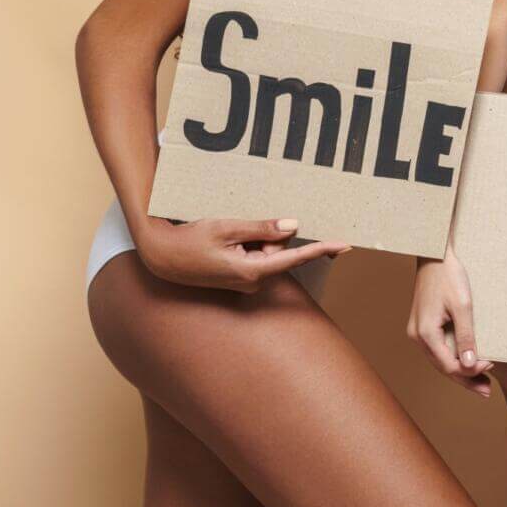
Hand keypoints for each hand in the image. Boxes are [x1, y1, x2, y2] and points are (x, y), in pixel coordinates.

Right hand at [138, 216, 347, 292]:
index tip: (345, 245)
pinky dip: (249, 242)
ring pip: (267, 250)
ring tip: (226, 234)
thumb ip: (261, 227)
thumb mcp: (227, 228)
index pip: (296, 257)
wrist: (161, 258)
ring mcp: (246, 280)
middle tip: (239, 227)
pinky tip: (227, 238)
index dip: (322, 248)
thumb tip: (293, 226)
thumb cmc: (190, 241)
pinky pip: (255, 254)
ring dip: (255, 237)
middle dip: (269, 233)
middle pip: (280, 249)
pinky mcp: (240, 276)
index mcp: (252, 270)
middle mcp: (253, 280)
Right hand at [406, 248, 493, 397]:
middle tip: (487, 392)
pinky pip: (438, 349)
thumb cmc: (448, 276)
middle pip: (443, 367)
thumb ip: (466, 336)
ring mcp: (417, 332)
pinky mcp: (422, 326)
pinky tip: (467, 361)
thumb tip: (470, 365)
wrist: (434, 254)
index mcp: (425, 334)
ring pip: (440, 360)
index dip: (470, 372)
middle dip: (465, 379)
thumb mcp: (463, 305)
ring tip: (481, 382)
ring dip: (460, 371)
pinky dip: (453, 357)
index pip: (448, 366)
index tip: (491, 366)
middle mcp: (416, 337)